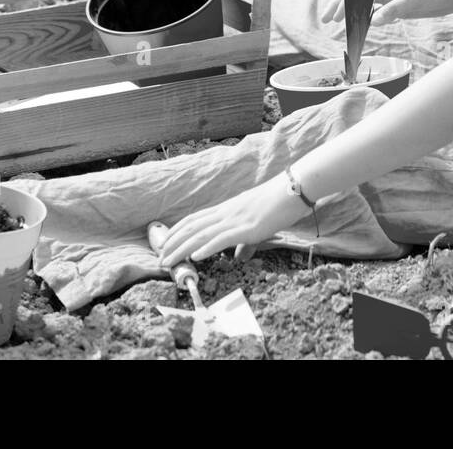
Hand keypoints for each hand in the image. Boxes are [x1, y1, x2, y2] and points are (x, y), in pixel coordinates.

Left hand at [157, 174, 308, 266]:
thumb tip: (238, 257)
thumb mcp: (257, 225)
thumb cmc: (276, 205)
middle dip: (173, 244)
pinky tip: (195, 256)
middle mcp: (225, 213)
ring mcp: (235, 219)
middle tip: (160, 259)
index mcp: (226, 210)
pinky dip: (207, 247)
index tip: (165, 243)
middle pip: (192, 228)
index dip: (177, 231)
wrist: (292, 190)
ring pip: (201, 234)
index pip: (194, 219)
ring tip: (168, 261)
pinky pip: (222, 238)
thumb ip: (245, 242)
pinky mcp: (247, 227)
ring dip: (182, 249)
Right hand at [319, 0, 452, 24]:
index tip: (333, 16)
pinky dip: (369, 19)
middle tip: (327, 21)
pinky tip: (363, 27)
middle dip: (342, 7)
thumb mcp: (416, 0)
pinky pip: (380, 12)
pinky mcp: (402, 5)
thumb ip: (395, 10)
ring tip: (339, 25)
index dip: (344, 3)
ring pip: (367, 5)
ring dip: (354, 15)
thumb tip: (373, 21)